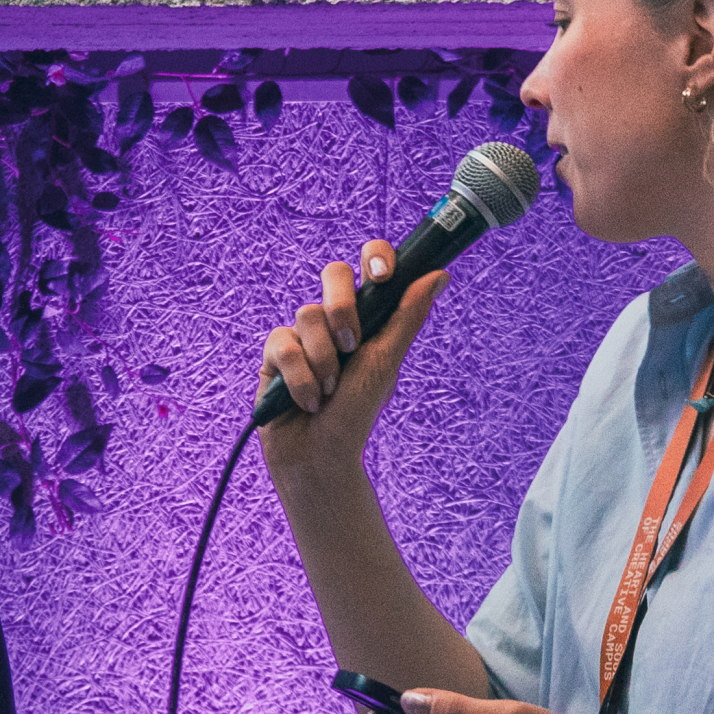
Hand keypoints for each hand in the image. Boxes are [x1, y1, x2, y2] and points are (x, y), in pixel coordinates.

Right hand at [256, 239, 448, 480]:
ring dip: (324, 361)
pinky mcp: (274, 354)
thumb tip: (439, 275)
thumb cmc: (356, 414)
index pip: (370, 266)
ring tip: (329, 392)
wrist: (320, 457)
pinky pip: (283, 344)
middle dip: (342, 309)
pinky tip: (306, 402)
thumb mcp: (386, 363)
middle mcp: (333, 319)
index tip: (382, 275)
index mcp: (366, 317)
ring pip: (307, 314)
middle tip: (352, 346)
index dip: (375, 257)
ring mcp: (302, 334)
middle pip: (333, 274)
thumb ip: (407, 317)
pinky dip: (300, 379)